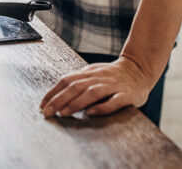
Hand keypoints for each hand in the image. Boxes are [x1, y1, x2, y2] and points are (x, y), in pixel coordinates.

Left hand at [40, 56, 154, 117]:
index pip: (66, 80)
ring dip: (75, 103)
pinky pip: (114, 101)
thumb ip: (78, 82)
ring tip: (63, 113)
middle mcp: (99, 77)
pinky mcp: (127, 94)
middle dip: (58, 100)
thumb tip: (57, 96)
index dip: (53, 92)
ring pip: (91, 92)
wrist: (140, 69)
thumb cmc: (113, 76)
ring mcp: (113, 85)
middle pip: (75, 86)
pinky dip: (102, 107)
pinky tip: (92, 113)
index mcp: (89, 72)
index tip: (42, 105)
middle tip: (47, 113)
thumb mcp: (94, 74)